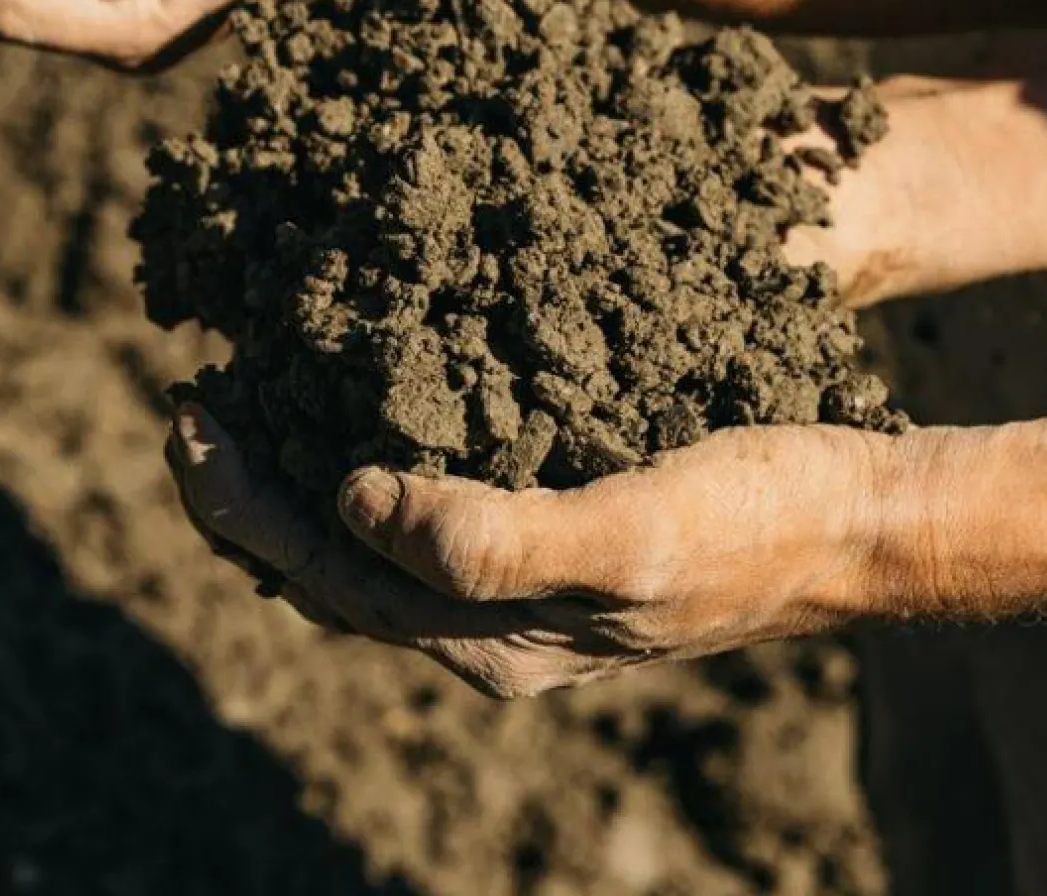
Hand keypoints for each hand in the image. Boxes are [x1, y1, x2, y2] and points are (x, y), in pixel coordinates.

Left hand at [168, 405, 893, 697]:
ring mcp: (521, 594)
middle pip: (328, 573)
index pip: (325, 578)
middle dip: (247, 497)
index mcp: (492, 640)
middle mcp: (492, 630)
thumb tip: (355, 503)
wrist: (852, 523)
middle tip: (195, 405)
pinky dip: (366, 472)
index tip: (194, 414)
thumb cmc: (755, 519)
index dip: (243, 505)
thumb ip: (490, 540)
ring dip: (295, 485)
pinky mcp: (552, 544)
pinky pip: (426, 521)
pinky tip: (361, 415)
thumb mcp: (629, 534)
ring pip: (368, 553)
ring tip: (250, 407)